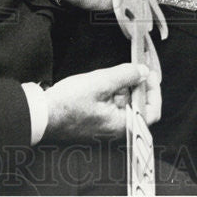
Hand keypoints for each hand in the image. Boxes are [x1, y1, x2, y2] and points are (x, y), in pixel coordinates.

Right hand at [42, 63, 161, 141]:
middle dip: (136, 85)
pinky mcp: (95, 120)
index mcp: (122, 126)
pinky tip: (101, 81)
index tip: (149, 73)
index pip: (152, 112)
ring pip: (124, 103)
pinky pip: (111, 104)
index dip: (154, 91)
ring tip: (110, 74)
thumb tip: (143, 72)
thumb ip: (125, 76)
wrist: (42, 114)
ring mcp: (105, 125)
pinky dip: (111, 91)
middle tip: (133, 66)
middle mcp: (116, 129)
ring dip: (122, 86)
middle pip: (139, 105)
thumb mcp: (100, 83)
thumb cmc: (68, 103)